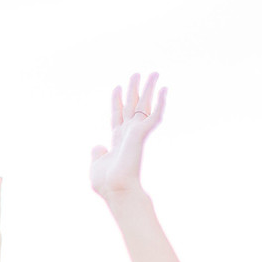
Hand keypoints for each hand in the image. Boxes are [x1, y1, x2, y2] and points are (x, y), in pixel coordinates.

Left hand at [89, 72, 165, 199]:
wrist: (115, 188)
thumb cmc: (106, 183)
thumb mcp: (96, 165)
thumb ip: (97, 154)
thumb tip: (97, 146)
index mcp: (117, 140)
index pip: (117, 115)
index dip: (116, 101)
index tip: (116, 87)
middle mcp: (128, 134)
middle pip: (132, 106)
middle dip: (134, 90)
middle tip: (137, 73)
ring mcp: (136, 132)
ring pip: (145, 105)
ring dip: (149, 89)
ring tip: (154, 73)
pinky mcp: (142, 133)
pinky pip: (155, 114)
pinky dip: (160, 102)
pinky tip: (164, 89)